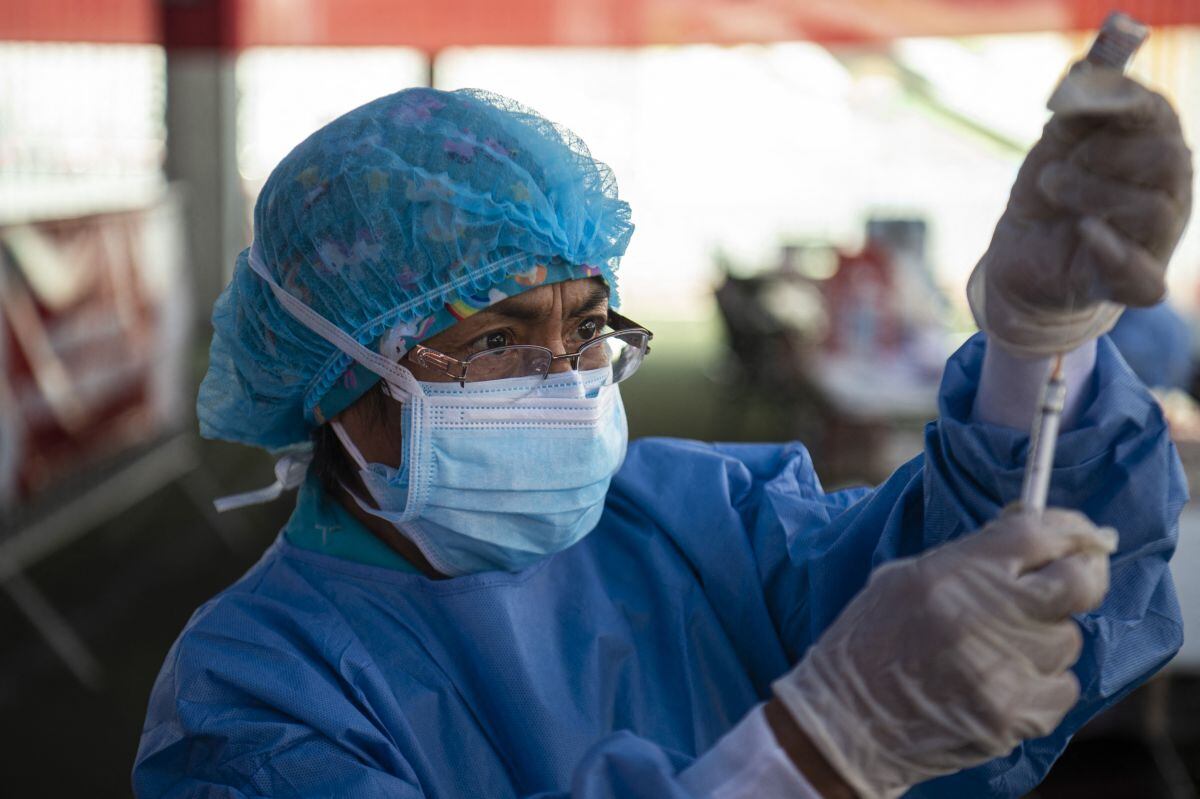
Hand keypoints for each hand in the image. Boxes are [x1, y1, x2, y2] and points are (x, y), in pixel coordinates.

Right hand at [773, 508, 1116, 798]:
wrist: (846, 721)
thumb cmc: (871, 642)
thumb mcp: (905, 578)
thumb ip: (970, 558)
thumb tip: (1032, 538)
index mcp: (953, 573)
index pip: (1039, 536)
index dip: (1070, 530)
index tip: (1081, 534)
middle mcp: (987, 616)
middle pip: (1079, 584)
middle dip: (1082, 577)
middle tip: (1066, 582)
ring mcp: (1006, 669)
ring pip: (1067, 639)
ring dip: (1044, 638)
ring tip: (997, 648)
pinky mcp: (1016, 715)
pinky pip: (1062, 687)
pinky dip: (1042, 683)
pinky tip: (1001, 682)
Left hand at [970, 70, 1192, 356]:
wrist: (1021, 255)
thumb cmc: (1050, 195)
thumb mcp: (1056, 146)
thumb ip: (1077, 109)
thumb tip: (1084, 70)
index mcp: (1153, 150)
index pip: (1158, 115)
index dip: (1119, 104)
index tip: (1071, 107)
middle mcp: (1168, 192)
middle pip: (1168, 159)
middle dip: (1106, 154)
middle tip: (1060, 166)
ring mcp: (1157, 240)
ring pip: (1155, 210)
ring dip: (1091, 193)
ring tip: (1052, 188)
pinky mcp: (1133, 283)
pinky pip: (1144, 277)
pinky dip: (1114, 252)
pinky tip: (1085, 230)